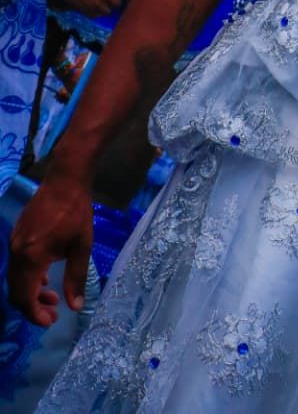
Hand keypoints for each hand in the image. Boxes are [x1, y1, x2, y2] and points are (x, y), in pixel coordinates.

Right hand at [8, 172, 92, 325]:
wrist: (65, 180)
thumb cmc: (77, 212)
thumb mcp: (81, 247)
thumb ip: (75, 278)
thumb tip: (75, 307)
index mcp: (31, 257)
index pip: (24, 297)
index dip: (34, 314)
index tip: (49, 321)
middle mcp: (16, 252)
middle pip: (15, 291)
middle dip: (31, 307)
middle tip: (52, 312)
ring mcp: (14, 243)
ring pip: (14, 278)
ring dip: (30, 292)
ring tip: (52, 297)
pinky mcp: (16, 235)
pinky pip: (16, 265)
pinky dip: (27, 277)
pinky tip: (44, 277)